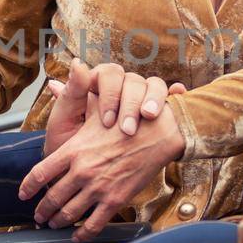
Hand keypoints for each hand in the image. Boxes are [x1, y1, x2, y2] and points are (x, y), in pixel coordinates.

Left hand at [22, 90, 185, 238]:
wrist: (158, 133)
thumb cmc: (127, 120)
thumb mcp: (95, 112)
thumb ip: (72, 104)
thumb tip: (53, 87)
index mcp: (73, 150)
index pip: (40, 173)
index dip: (29, 187)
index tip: (23, 195)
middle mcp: (81, 170)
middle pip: (52, 197)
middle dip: (43, 211)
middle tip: (38, 216)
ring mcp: (97, 187)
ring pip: (70, 213)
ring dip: (59, 221)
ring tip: (54, 224)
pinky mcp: (115, 200)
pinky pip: (93, 223)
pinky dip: (83, 234)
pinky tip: (78, 236)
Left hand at [42, 59, 185, 155]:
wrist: (83, 176)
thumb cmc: (69, 147)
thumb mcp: (63, 124)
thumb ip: (69, 96)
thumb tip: (72, 67)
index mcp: (97, 86)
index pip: (110, 74)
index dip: (110, 94)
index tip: (107, 121)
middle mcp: (120, 89)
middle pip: (134, 80)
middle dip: (132, 103)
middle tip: (128, 129)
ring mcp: (139, 100)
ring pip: (153, 85)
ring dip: (154, 98)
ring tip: (150, 116)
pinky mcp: (156, 113)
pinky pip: (171, 97)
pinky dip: (176, 94)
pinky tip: (179, 94)